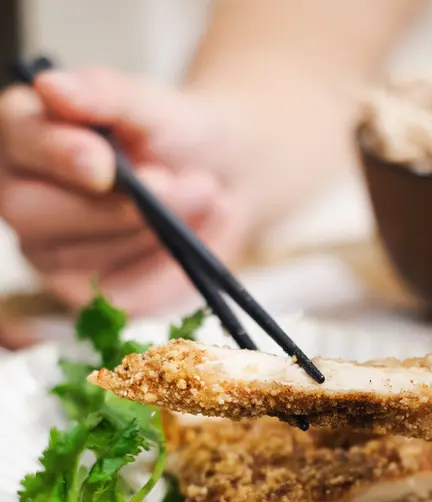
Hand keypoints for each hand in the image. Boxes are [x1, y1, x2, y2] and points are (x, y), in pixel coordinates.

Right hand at [0, 68, 254, 343]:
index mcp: (24, 134)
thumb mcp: (152, 105)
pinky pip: (120, 294)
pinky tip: (185, 238)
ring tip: (200, 193)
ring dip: (150, 230)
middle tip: (170, 183)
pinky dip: (161, 267)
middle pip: (33, 213)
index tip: (104, 163)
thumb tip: (51, 87)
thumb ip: (105, 95)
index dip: (57, 155)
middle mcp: (23, 198)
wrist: (225, 181)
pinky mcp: (89, 298)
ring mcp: (50, 256)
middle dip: (109, 207)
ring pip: (83, 257)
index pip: (18, 143)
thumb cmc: (178, 136)